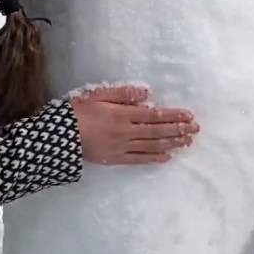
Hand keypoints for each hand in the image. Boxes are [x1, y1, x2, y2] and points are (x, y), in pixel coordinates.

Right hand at [72, 85, 198, 164]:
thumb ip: (122, 94)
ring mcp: (121, 148)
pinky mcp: (115, 159)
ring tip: (187, 142)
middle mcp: (125, 133)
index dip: (172, 115)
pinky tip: (167, 157)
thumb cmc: (75, 112)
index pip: (154, 115)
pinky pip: (138, 159)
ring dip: (171, 144)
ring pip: (152, 146)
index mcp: (121, 115)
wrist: (58, 138)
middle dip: (178, 130)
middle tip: (196, 129)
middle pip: (157, 132)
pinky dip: (154, 158)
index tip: (189, 115)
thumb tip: (147, 94)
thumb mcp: (96, 95)